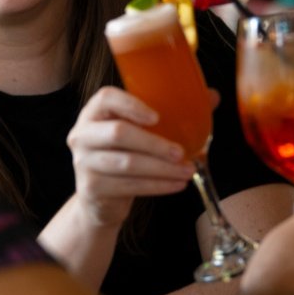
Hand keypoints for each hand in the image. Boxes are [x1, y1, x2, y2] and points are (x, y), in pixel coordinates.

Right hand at [64, 86, 202, 228]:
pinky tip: (177, 185)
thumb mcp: (139, 132)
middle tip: (181, 152)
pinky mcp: (92, 187)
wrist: (99, 198)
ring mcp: (84, 162)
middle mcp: (82, 134)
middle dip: (155, 143)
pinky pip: (129, 186)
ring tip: (188, 171)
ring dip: (162, 169)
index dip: (131, 104)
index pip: (106, 98)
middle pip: (118, 133)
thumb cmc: (124, 154)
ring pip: (127, 163)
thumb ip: (170, 113)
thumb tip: (211, 97)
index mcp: (93, 112)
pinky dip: (158, 186)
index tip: (157, 116)